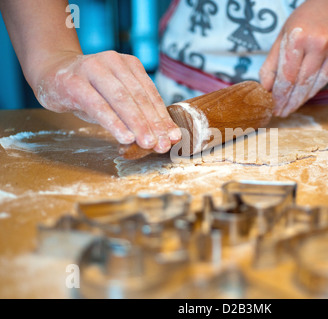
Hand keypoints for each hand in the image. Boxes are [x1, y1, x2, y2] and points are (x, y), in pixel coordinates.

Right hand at [34, 51, 180, 152]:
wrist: (51, 73)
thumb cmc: (91, 91)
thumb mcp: (116, 99)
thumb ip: (136, 113)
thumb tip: (162, 137)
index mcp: (130, 65)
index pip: (150, 94)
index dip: (163, 117)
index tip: (173, 137)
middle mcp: (113, 62)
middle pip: (139, 98)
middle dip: (153, 124)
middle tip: (163, 145)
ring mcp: (92, 68)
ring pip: (121, 100)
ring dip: (137, 124)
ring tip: (148, 143)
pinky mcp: (74, 81)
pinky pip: (98, 105)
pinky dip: (113, 122)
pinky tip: (124, 137)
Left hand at [260, 0, 327, 116]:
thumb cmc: (303, 24)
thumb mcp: (283, 38)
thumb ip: (272, 64)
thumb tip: (265, 89)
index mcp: (298, 37)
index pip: (287, 75)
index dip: (279, 95)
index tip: (273, 107)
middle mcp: (319, 43)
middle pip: (301, 83)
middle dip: (290, 101)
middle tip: (281, 113)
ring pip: (316, 84)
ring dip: (302, 99)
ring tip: (291, 108)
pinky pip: (327, 78)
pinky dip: (314, 89)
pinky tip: (304, 96)